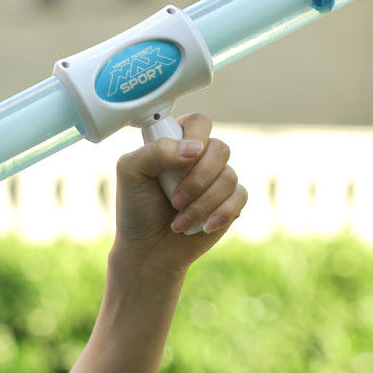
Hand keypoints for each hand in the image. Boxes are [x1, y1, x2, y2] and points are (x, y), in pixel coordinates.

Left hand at [111, 113, 246, 281]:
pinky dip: (220, 213)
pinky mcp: (231, 202)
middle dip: (197, 179)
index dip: (194, 138)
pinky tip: (202, 226)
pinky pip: (240, 197)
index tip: (176, 163)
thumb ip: (157, 150)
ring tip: (178, 222)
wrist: (147, 249)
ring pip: (229, 176)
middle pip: (220, 148)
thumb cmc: (136, 207)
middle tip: (174, 200)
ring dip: (202, 203)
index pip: (199, 123)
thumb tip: (195, 148)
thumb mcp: (131, 171)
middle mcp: (200, 157)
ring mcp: (218, 179)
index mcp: (176, 142)